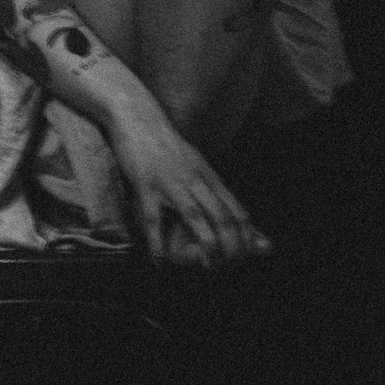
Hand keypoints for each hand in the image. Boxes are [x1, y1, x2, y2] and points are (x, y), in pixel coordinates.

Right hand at [105, 98, 269, 267]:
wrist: (137, 117)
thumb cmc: (166, 144)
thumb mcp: (197, 164)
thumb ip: (214, 190)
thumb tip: (231, 211)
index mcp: (208, 175)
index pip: (237, 211)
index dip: (247, 238)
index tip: (248, 257)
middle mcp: (195, 180)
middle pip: (223, 218)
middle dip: (232, 248)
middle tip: (230, 267)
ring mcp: (171, 183)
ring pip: (197, 218)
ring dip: (207, 247)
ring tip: (209, 268)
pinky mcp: (146, 185)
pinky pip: (155, 220)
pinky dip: (158, 245)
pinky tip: (160, 262)